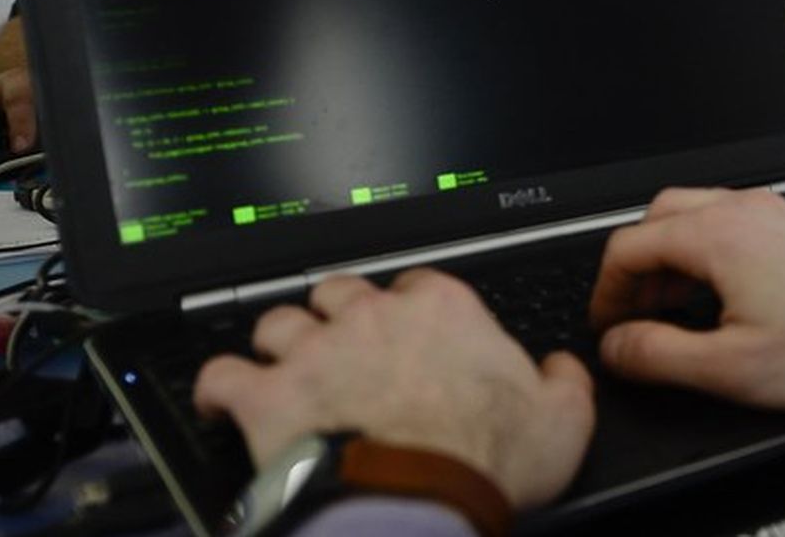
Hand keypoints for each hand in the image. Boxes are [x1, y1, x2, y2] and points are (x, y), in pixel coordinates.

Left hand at [194, 269, 593, 511]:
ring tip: (283, 364)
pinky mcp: (267, 397)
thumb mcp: (563, 421)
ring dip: (279, 341)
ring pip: (278, 321)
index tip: (415, 332)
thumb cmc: (483, 459)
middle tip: (343, 343)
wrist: (415, 501)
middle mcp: (373, 318)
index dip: (414, 308)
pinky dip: (219, 386)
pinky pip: (223, 375)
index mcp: (443, 311)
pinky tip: (223, 399)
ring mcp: (314, 352)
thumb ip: (565, 384)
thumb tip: (564, 370)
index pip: (420, 283)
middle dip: (337, 312)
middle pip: (340, 290)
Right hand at [591, 188, 784, 416]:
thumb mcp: (731, 367)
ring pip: (698, 215)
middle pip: (659, 216)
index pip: (628, 245)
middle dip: (636, 266)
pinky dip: (709, 253)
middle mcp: (746, 210)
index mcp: (718, 235)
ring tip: (674, 310)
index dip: (604, 291)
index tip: (608, 325)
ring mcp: (776, 213)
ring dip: (672, 258)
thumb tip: (616, 347)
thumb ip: (659, 354)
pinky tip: (723, 297)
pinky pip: (733, 223)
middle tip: (634, 313)